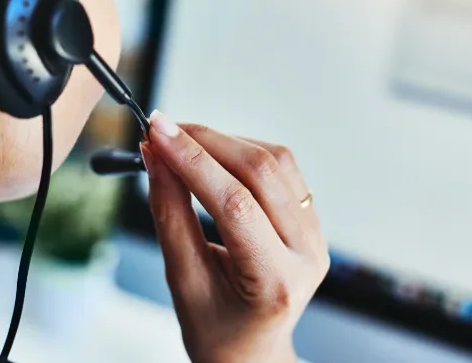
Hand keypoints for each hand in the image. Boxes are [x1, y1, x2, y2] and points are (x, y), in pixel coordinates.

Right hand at [140, 111, 329, 362]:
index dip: (192, 162)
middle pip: (261, 173)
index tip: (157, 134)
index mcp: (276, 281)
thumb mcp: (183, 280)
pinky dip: (244, 152)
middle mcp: (307, 254)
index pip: (235, 205)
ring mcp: (316, 235)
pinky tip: (214, 156)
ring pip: (276, 162)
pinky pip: (283, 169)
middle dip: (207, 142)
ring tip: (183, 142)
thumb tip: (156, 157)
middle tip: (162, 131)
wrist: (251, 352)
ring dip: (226, 142)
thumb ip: (170, 216)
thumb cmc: (216, 328)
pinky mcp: (311, 220)